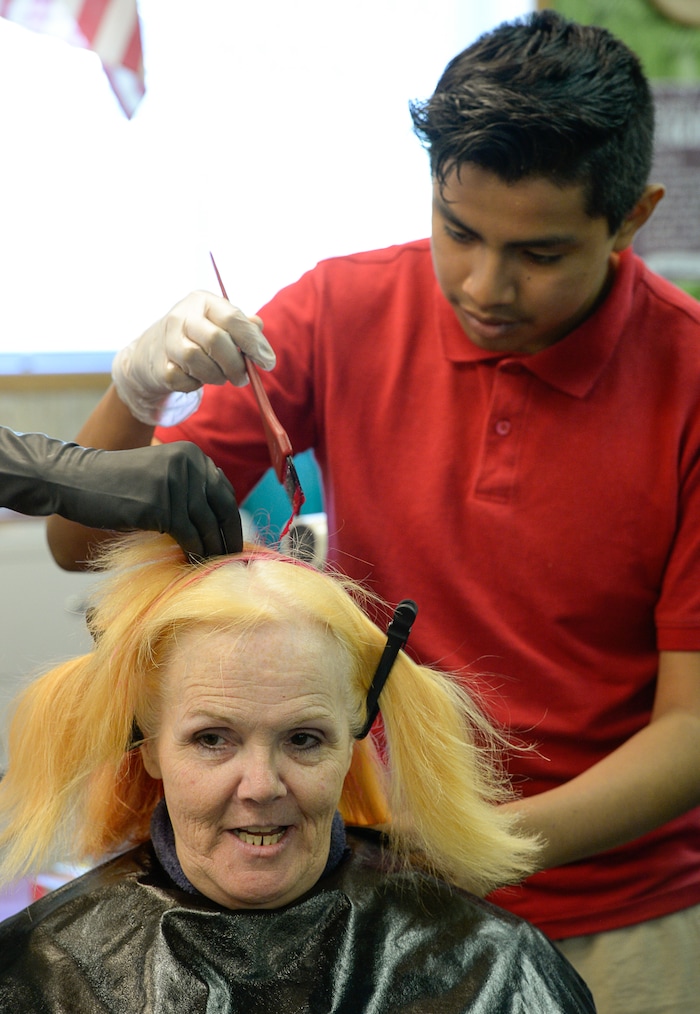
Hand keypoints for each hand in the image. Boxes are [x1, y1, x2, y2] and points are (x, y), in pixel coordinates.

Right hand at [1, 429, 242, 557]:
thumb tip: (220, 523)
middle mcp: (188, 464)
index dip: (230, 519)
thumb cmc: (118, 485)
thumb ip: (189, 488)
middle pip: (222, 508)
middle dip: (228, 537)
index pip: (224, 491)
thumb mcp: (160, 474)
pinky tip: (192, 564)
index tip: (233, 541)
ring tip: (212, 567)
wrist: (77, 481)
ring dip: (211, 550)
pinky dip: (193, 553)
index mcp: (192, 454)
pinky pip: (188, 536)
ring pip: (206, 525)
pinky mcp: (161, 505)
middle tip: (231, 560)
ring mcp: (175, 483)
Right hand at [112, 291, 276, 424]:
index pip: (232, 318)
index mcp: (203, 301)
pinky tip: (198, 378)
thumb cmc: (199, 336)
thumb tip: (259, 334)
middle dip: (236, 364)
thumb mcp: (221, 324)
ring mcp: (167, 340)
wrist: (154, 352)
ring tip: (222, 377)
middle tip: (244, 378)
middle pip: (216, 340)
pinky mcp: (159, 366)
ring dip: (217, 376)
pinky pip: (184, 380)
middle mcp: (182, 316)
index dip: (253, 342)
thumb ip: (244, 326)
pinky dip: (197, 384)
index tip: (268, 362)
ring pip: (198, 361)